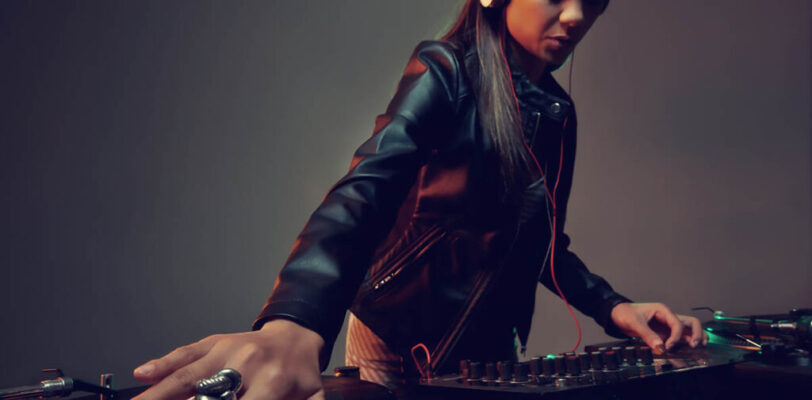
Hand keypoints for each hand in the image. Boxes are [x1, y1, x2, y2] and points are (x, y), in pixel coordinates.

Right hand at [132, 319, 325, 399]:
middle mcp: (245, 364)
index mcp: (273, 383)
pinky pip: (184, 353)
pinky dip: (162, 364)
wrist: (298, 337)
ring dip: (159, 394)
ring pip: (186, 377)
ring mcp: (226, 350)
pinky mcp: (213, 342)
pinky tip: (142, 374)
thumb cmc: (300, 377)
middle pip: (205, 397)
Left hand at [610, 302, 707, 352]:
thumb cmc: (625, 313)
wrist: (616, 314)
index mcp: (663, 310)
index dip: (675, 336)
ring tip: (698, 346)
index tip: (668, 346)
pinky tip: (688, 348)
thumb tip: (660, 347)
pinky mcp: (664, 332)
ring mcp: (667, 325)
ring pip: (688, 329)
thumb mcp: (634, 322)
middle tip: (694, 345)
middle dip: (696, 333)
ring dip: (695, 336)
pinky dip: (686, 341)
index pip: (677, 324)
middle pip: (691, 322)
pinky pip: (679, 337)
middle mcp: (668, 317)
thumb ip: (647, 335)